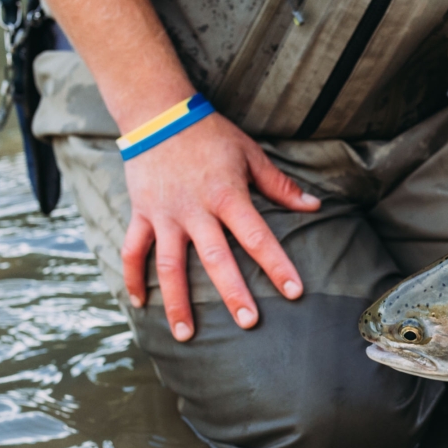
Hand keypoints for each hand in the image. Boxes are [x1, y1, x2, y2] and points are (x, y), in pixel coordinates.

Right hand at [122, 111, 319, 339]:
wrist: (157, 112)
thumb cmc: (210, 134)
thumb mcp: (250, 153)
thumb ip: (280, 185)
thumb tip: (314, 206)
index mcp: (227, 195)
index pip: (257, 236)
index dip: (277, 265)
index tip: (294, 291)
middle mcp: (195, 210)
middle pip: (215, 258)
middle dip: (232, 293)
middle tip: (247, 323)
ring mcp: (165, 215)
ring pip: (170, 265)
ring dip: (177, 302)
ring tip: (186, 335)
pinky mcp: (141, 214)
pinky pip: (134, 250)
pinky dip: (133, 277)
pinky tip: (140, 304)